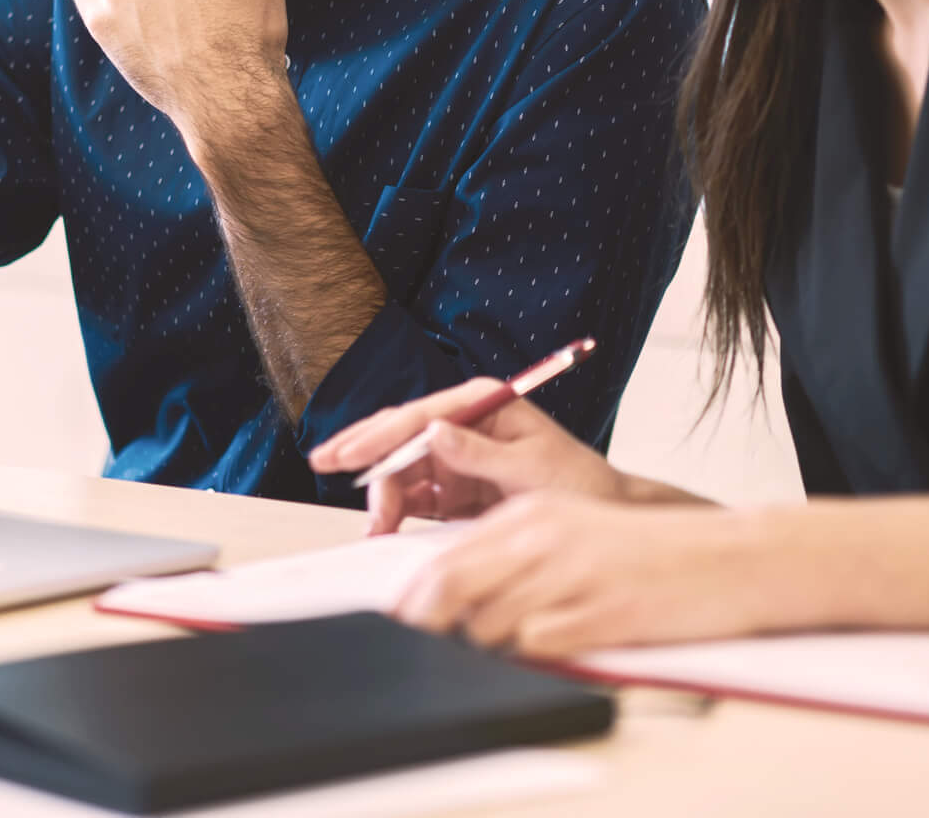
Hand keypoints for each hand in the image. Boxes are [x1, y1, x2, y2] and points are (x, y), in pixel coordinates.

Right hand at [308, 376, 629, 533]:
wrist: (604, 514)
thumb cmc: (579, 484)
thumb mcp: (533, 469)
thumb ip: (481, 453)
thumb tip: (434, 432)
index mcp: (485, 403)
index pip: (420, 416)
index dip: (378, 433)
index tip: (347, 452)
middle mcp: (466, 423)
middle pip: (401, 435)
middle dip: (363, 451)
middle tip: (324, 463)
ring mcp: (458, 454)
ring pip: (402, 468)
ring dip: (382, 493)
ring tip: (375, 524)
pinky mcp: (456, 486)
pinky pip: (415, 494)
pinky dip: (396, 510)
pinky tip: (383, 525)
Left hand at [392, 493, 776, 655]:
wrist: (727, 559)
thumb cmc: (650, 553)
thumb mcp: (573, 532)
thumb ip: (515, 553)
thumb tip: (455, 596)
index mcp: (531, 515)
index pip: (446, 558)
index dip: (417, 599)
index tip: (406, 623)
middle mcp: (543, 539)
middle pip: (451, 589)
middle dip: (430, 625)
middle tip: (428, 647)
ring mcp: (571, 576)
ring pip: (488, 625)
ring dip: (490, 646)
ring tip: (520, 642)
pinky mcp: (601, 614)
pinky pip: (537, 647)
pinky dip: (536, 656)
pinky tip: (559, 646)